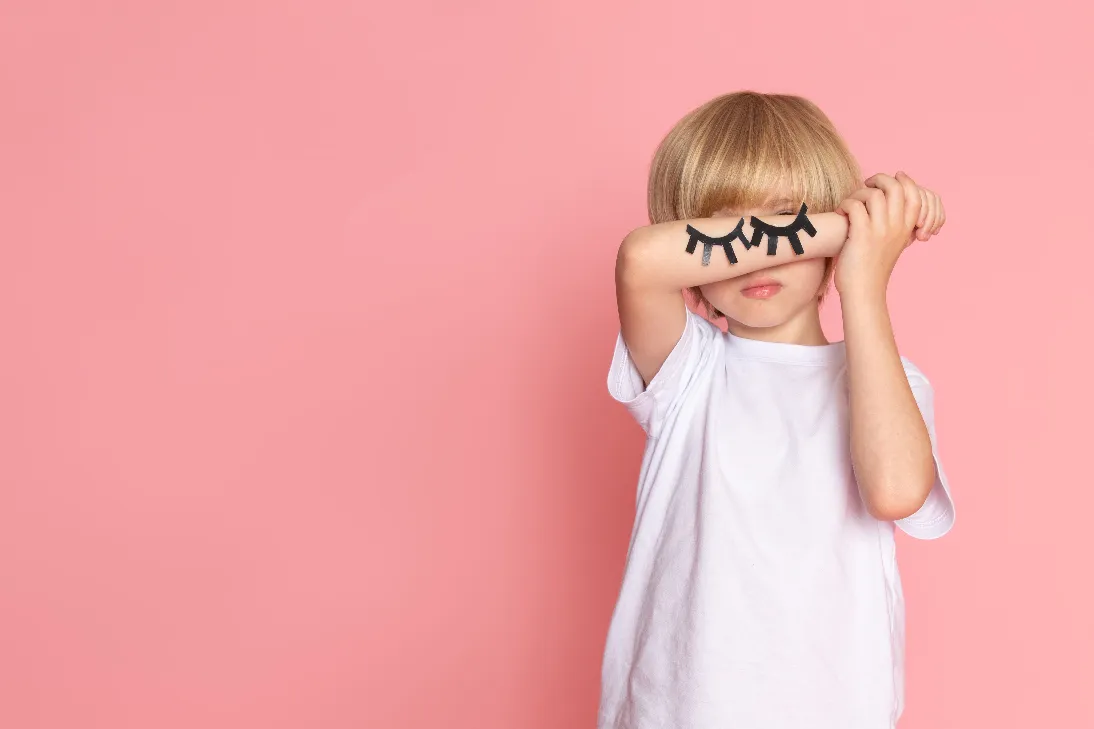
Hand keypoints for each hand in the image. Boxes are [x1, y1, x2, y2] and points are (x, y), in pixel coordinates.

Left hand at [833, 171, 944, 297]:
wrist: (864, 292)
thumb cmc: (872, 268)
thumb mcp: (891, 244)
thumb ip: (893, 224)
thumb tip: (885, 202)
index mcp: (907, 228)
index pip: (914, 193)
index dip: (904, 180)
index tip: (890, 179)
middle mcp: (897, 227)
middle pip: (895, 187)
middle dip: (879, 179)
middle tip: (866, 184)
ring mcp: (880, 230)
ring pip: (873, 194)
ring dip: (857, 194)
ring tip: (849, 204)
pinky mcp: (862, 235)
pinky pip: (855, 206)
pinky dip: (845, 205)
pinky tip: (840, 213)